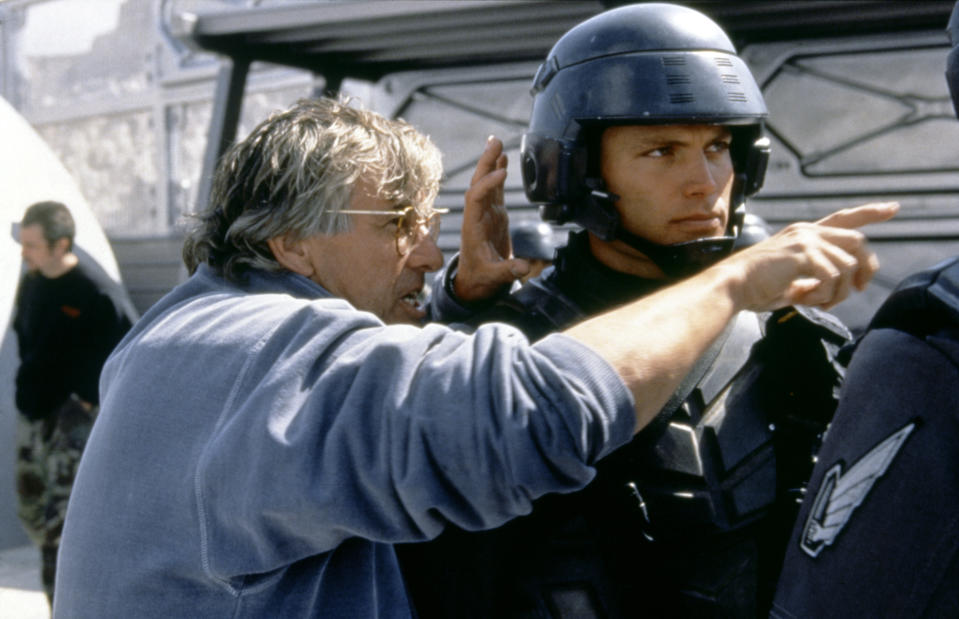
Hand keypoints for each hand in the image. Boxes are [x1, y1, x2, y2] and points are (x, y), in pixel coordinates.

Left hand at [453, 137, 529, 301]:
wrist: (476, 281)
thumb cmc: (482, 278)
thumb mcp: (493, 277)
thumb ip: (507, 271)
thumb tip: (523, 267)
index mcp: (473, 227)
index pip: (475, 199)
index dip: (487, 185)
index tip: (501, 174)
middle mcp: (476, 215)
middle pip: (478, 184)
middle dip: (485, 163)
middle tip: (494, 142)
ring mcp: (484, 213)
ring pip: (485, 182)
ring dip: (490, 163)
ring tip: (496, 142)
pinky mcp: (493, 214)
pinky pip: (493, 189)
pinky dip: (497, 173)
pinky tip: (502, 158)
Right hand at [724, 201, 898, 310]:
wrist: (731, 286)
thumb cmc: (753, 287)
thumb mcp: (789, 283)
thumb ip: (810, 282)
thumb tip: (828, 293)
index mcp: (803, 234)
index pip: (844, 218)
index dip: (870, 212)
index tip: (893, 208)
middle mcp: (807, 231)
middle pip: (857, 241)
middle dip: (866, 268)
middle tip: (858, 290)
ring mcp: (806, 240)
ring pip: (848, 265)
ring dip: (840, 291)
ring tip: (819, 303)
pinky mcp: (803, 253)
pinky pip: (833, 277)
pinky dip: (826, 295)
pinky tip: (809, 301)